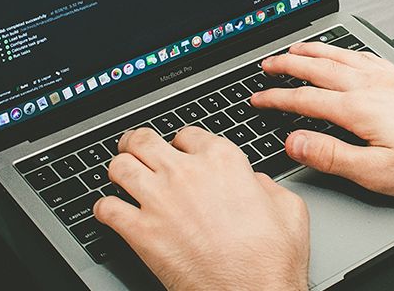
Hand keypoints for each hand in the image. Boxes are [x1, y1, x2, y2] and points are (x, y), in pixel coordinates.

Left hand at [93, 127, 308, 290]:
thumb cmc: (272, 258)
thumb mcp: (288, 207)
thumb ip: (265, 184)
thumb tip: (253, 182)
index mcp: (223, 160)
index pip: (188, 134)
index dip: (182, 143)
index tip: (180, 151)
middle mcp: (186, 173)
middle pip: (144, 141)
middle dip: (137, 143)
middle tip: (135, 149)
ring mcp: (159, 200)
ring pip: (119, 166)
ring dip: (118, 169)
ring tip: (121, 176)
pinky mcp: (141, 232)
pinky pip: (106, 208)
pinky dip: (104, 209)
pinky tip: (111, 212)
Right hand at [251, 42, 393, 198]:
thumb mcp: (377, 173)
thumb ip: (332, 156)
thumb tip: (295, 142)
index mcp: (360, 108)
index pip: (305, 99)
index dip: (277, 99)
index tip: (257, 98)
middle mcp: (372, 86)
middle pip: (319, 68)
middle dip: (288, 65)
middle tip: (266, 64)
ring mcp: (389, 79)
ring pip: (342, 57)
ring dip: (314, 51)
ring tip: (296, 48)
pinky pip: (365, 56)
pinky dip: (345, 51)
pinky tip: (344, 53)